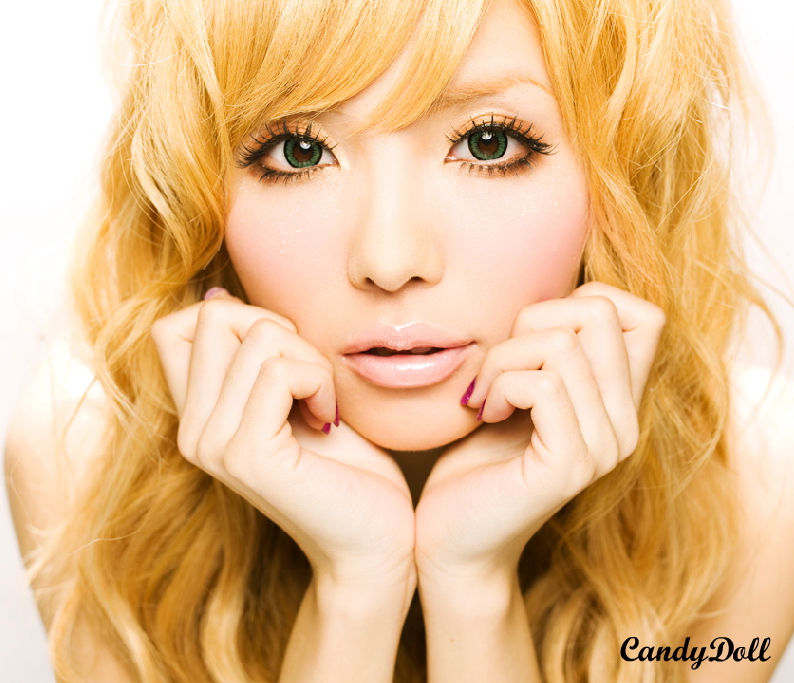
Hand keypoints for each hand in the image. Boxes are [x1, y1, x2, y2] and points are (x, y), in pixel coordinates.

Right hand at [151, 290, 414, 587]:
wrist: (373, 538)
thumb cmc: (346, 465)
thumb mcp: (291, 396)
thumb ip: (250, 356)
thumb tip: (216, 294)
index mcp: (197, 415)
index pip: (173, 327)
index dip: (235, 318)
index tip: (281, 356)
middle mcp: (192, 430)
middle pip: (216, 316)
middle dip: (280, 331)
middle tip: (310, 381)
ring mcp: (213, 444)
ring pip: (259, 336)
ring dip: (310, 360)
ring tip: (322, 406)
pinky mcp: (247, 455)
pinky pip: (283, 372)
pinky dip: (320, 382)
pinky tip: (328, 422)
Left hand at [414, 282, 665, 582]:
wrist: (455, 536)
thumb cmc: (479, 456)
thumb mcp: (520, 388)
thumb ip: (549, 350)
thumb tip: (555, 293)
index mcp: (619, 401)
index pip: (644, 314)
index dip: (581, 302)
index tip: (533, 338)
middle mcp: (625, 423)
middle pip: (599, 313)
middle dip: (530, 323)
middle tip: (498, 366)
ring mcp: (604, 447)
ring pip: (561, 346)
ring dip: (503, 359)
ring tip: (485, 395)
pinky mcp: (571, 465)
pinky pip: (542, 385)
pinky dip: (501, 385)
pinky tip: (486, 412)